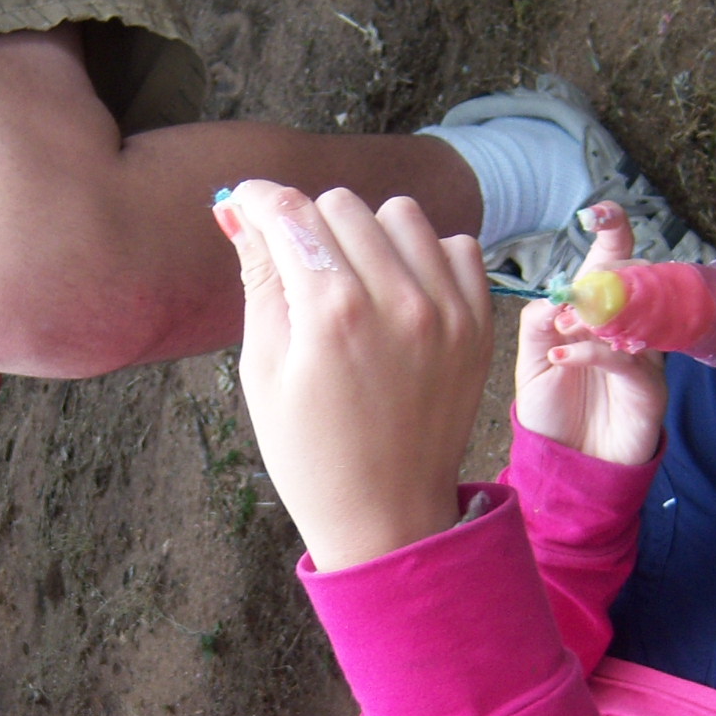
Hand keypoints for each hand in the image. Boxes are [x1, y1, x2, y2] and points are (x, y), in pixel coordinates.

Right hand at [221, 181, 490, 570]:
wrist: (387, 515)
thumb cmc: (310, 453)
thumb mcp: (264, 369)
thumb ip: (258, 280)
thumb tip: (235, 212)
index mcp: (331, 313)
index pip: (290, 212)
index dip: (257, 199)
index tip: (246, 206)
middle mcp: (396, 300)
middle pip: (341, 204)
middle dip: (310, 224)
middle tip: (299, 269)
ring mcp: (447, 310)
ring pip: (401, 214)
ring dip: (370, 234)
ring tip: (354, 281)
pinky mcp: (479, 323)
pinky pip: (456, 246)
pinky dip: (425, 256)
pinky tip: (401, 294)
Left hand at [514, 208, 667, 465]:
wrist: (568, 465)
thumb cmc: (551, 410)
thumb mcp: (532, 362)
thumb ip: (538, 324)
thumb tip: (555, 296)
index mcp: (597, 309)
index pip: (612, 258)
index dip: (612, 231)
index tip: (598, 214)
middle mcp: (626, 324)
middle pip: (634, 278)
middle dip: (602, 280)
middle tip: (568, 302)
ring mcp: (643, 354)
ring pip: (636, 313)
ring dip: (597, 315)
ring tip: (562, 329)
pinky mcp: (648, 386)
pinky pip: (626, 357)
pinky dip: (592, 353)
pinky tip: (563, 357)